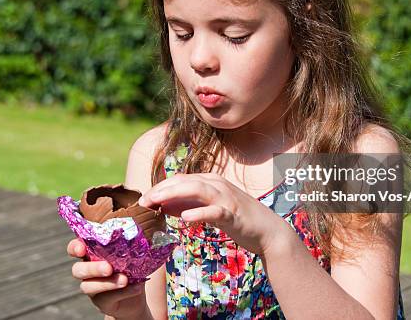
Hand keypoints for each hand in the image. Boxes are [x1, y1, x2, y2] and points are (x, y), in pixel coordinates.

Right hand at [67, 238, 148, 318]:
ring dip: (107, 283)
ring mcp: (91, 288)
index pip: (75, 248)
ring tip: (125, 280)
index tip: (82, 249)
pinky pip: (106, 298)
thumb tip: (141, 235)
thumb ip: (131, 246)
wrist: (136, 295)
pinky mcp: (100, 302)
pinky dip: (123, 292)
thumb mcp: (132, 255)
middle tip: (108, 268)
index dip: (75, 248)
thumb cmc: (132, 267)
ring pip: (88, 286)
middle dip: (92, 268)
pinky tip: (136, 288)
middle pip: (78, 269)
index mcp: (91, 254)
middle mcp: (86, 271)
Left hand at [138, 173, 291, 254]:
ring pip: (197, 189)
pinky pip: (215, 211)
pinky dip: (199, 213)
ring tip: (156, 203)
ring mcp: (226, 197)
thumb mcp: (209, 208)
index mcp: (211, 181)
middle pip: (184, 181)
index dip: (159, 187)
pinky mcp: (234, 214)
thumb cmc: (237, 219)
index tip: (143, 199)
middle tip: (143, 202)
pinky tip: (185, 218)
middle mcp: (218, 184)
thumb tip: (164, 206)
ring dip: (173, 195)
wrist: (267, 231)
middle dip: (161, 189)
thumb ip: (189, 204)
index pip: (179, 179)